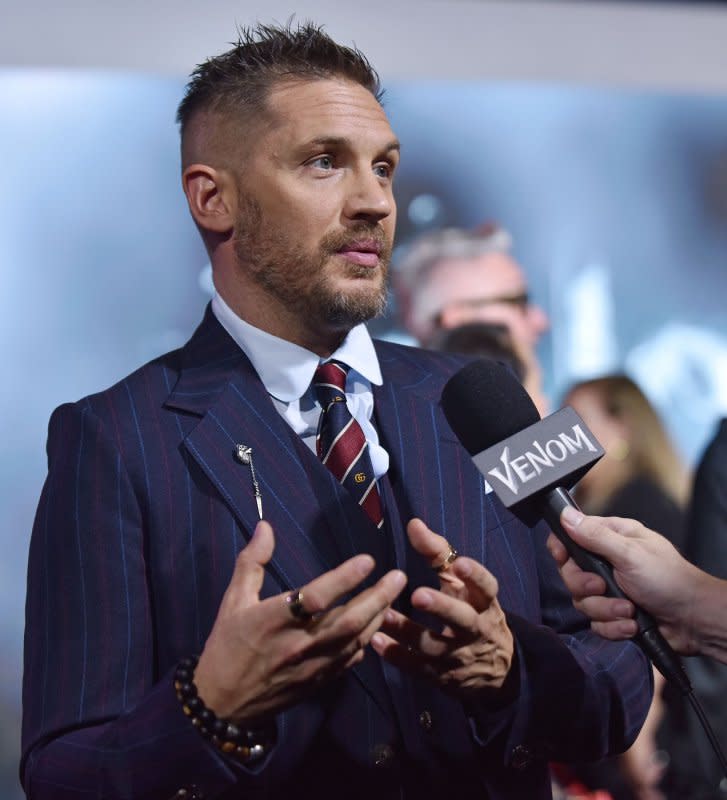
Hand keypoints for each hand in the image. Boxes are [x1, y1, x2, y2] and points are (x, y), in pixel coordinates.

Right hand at [194, 520, 406, 724]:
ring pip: (356, 641)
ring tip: (394, 595)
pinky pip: (351, 661)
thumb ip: (252, 562)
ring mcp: (312, 666)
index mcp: (275, 620)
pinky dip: (367, 642)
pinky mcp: (319, 682)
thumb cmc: (227, 645)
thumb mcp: (233, 600)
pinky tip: (377, 626)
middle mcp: (299, 643)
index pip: (316, 596)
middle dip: (378, 597)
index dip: (344, 578)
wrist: (222, 704)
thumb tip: (265, 526)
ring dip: (378, 617)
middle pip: (348, 620)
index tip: (368, 559)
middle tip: (399, 576)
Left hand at [371, 518, 513, 696]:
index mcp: (484, 601)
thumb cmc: (470, 608)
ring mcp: (460, 655)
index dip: (476, 576)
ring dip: (408, 631)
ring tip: (383, 616)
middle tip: (418, 595)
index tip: (460, 565)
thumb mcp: (460, 581)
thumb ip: (438, 552)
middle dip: (442, 607)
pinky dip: (398, 656)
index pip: (487, 587)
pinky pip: (420, 668)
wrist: (495, 666)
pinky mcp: (444, 676)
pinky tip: (377, 642)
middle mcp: (476, 628)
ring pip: (435, 645)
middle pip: (462, 619)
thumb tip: (413, 523)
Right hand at [547, 507, 699, 653]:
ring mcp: (610, 589)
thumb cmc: (669, 579)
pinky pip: (596, 623)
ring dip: (606, 610)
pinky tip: (631, 624)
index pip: (570, 536)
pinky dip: (613, 627)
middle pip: (570, 573)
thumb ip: (595, 536)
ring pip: (582, 601)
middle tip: (603, 587)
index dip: (561, 548)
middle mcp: (606, 562)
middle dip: (586, 586)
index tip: (562, 557)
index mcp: (611, 538)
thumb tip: (566, 515)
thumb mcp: (630, 553)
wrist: (694, 621)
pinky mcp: (614, 614)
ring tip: (629, 610)